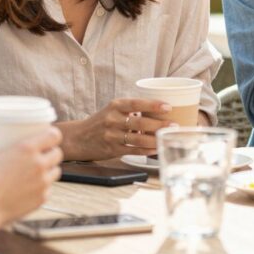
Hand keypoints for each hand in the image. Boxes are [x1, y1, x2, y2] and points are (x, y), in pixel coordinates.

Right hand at [0, 127, 62, 225]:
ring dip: (50, 169)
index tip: (48, 136)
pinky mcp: (41, 199)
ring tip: (40, 170)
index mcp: (27, 148)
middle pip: (57, 154)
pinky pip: (48, 189)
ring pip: (56, 172)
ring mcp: (42, 183)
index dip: (53, 134)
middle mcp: (39, 164)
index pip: (53, 135)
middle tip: (43, 153)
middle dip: (52, 152)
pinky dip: (43, 187)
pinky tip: (34, 187)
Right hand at [59, 98, 181, 160]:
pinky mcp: (112, 149)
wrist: (79, 138)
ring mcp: (112, 135)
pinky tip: (155, 149)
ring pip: (138, 138)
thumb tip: (158, 111)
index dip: (153, 105)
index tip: (168, 106)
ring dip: (155, 138)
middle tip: (174, 125)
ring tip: (167, 137)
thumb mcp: (113, 110)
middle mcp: (113, 119)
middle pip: (140, 122)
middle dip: (159, 124)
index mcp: (115, 106)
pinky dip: (146, 150)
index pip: (136, 103)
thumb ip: (132, 109)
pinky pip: (133, 150)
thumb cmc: (101, 121)